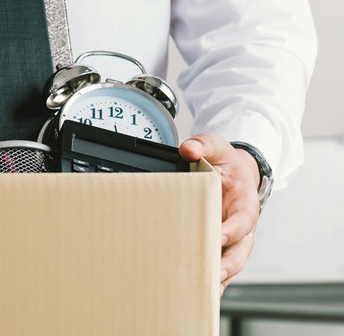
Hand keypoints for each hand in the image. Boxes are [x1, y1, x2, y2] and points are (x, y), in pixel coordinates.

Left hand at [179, 134, 259, 295]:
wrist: (233, 172)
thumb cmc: (225, 163)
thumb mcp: (217, 147)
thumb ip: (204, 145)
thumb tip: (189, 149)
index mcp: (245, 203)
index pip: (243, 220)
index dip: (232, 230)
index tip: (219, 236)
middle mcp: (241, 226)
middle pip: (240, 251)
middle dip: (227, 264)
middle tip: (211, 274)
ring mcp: (231, 239)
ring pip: (230, 263)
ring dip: (218, 278)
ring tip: (202, 290)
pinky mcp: (219, 245)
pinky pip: (217, 264)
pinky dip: (209, 278)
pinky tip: (193, 290)